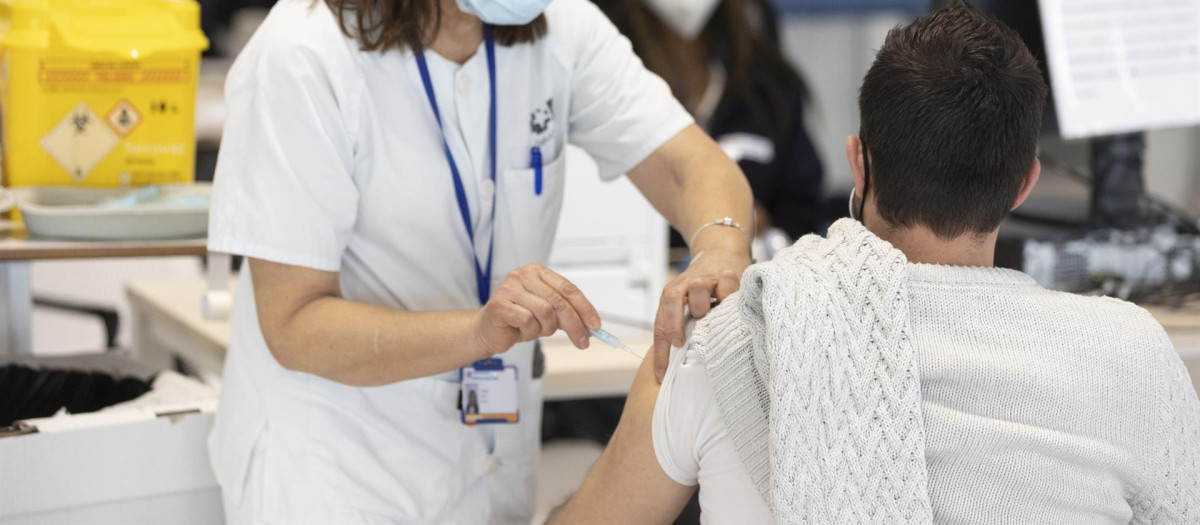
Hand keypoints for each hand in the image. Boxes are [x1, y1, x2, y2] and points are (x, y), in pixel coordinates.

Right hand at [472, 263, 601, 357]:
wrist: (487, 330)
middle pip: (559, 301)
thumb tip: (590, 326)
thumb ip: (566, 314)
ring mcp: (510, 288)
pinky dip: (530, 331)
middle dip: (574, 324)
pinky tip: (522, 330)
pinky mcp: (500, 304)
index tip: (595, 325)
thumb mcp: (547, 314)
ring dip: (545, 328)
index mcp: (537, 272)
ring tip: (536, 330)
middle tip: (583, 341)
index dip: (584, 307)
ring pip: (545, 312)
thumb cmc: (517, 320)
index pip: (568, 288)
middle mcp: (523, 275)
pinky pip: (528, 321)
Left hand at [653, 248, 749, 382]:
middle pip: (670, 301)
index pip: (660, 326)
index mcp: (671, 298)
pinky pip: (726, 283)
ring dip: (702, 305)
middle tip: (680, 342)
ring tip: (711, 315)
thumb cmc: (705, 289)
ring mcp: (704, 278)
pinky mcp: (725, 273)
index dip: (660, 352)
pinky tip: (732, 302)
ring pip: (697, 290)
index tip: (662, 375)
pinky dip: (728, 293)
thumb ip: (684, 327)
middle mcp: (684, 286)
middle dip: (673, 324)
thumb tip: (677, 364)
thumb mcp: (689, 306)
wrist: (721, 252)